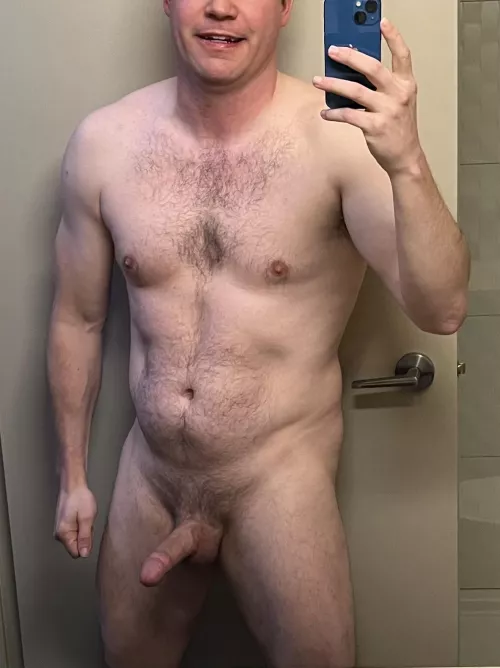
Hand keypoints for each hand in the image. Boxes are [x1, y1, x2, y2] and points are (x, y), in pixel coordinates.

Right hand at [54, 486, 96, 558]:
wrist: (73, 485)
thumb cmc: (80, 498)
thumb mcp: (87, 518)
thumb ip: (85, 538)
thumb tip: (84, 554)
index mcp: (63, 534)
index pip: (76, 553)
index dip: (86, 544)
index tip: (88, 531)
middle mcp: (59, 534)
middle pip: (77, 546)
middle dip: (86, 537)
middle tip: (87, 522)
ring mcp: (61, 530)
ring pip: (77, 539)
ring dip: (84, 531)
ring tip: (84, 517)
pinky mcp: (64, 526)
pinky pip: (76, 532)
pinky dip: (81, 526)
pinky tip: (81, 516)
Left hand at [313, 18, 422, 176]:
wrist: (405, 156)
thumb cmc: (398, 128)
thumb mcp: (398, 102)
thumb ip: (383, 86)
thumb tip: (353, 72)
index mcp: (406, 84)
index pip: (403, 54)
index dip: (393, 36)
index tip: (381, 22)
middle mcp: (398, 94)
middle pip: (372, 68)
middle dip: (350, 57)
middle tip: (332, 51)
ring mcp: (387, 111)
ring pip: (355, 91)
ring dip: (333, 85)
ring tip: (318, 80)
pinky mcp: (375, 127)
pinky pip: (349, 115)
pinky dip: (334, 113)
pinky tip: (325, 112)